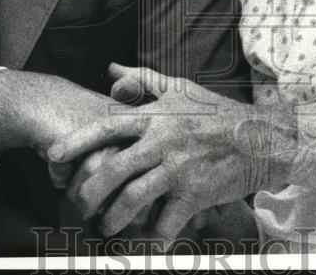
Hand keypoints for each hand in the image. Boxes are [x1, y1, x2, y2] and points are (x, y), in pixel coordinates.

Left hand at [48, 63, 286, 244]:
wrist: (262, 139)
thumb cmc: (218, 113)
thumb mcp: (182, 89)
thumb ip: (145, 80)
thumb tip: (112, 70)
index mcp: (157, 116)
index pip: (108, 126)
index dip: (77, 141)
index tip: (53, 156)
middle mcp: (164, 141)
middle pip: (112, 169)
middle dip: (87, 192)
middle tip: (75, 207)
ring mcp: (179, 169)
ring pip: (132, 199)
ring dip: (112, 220)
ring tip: (104, 228)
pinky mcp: (195, 195)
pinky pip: (165, 223)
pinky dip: (151, 238)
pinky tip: (144, 244)